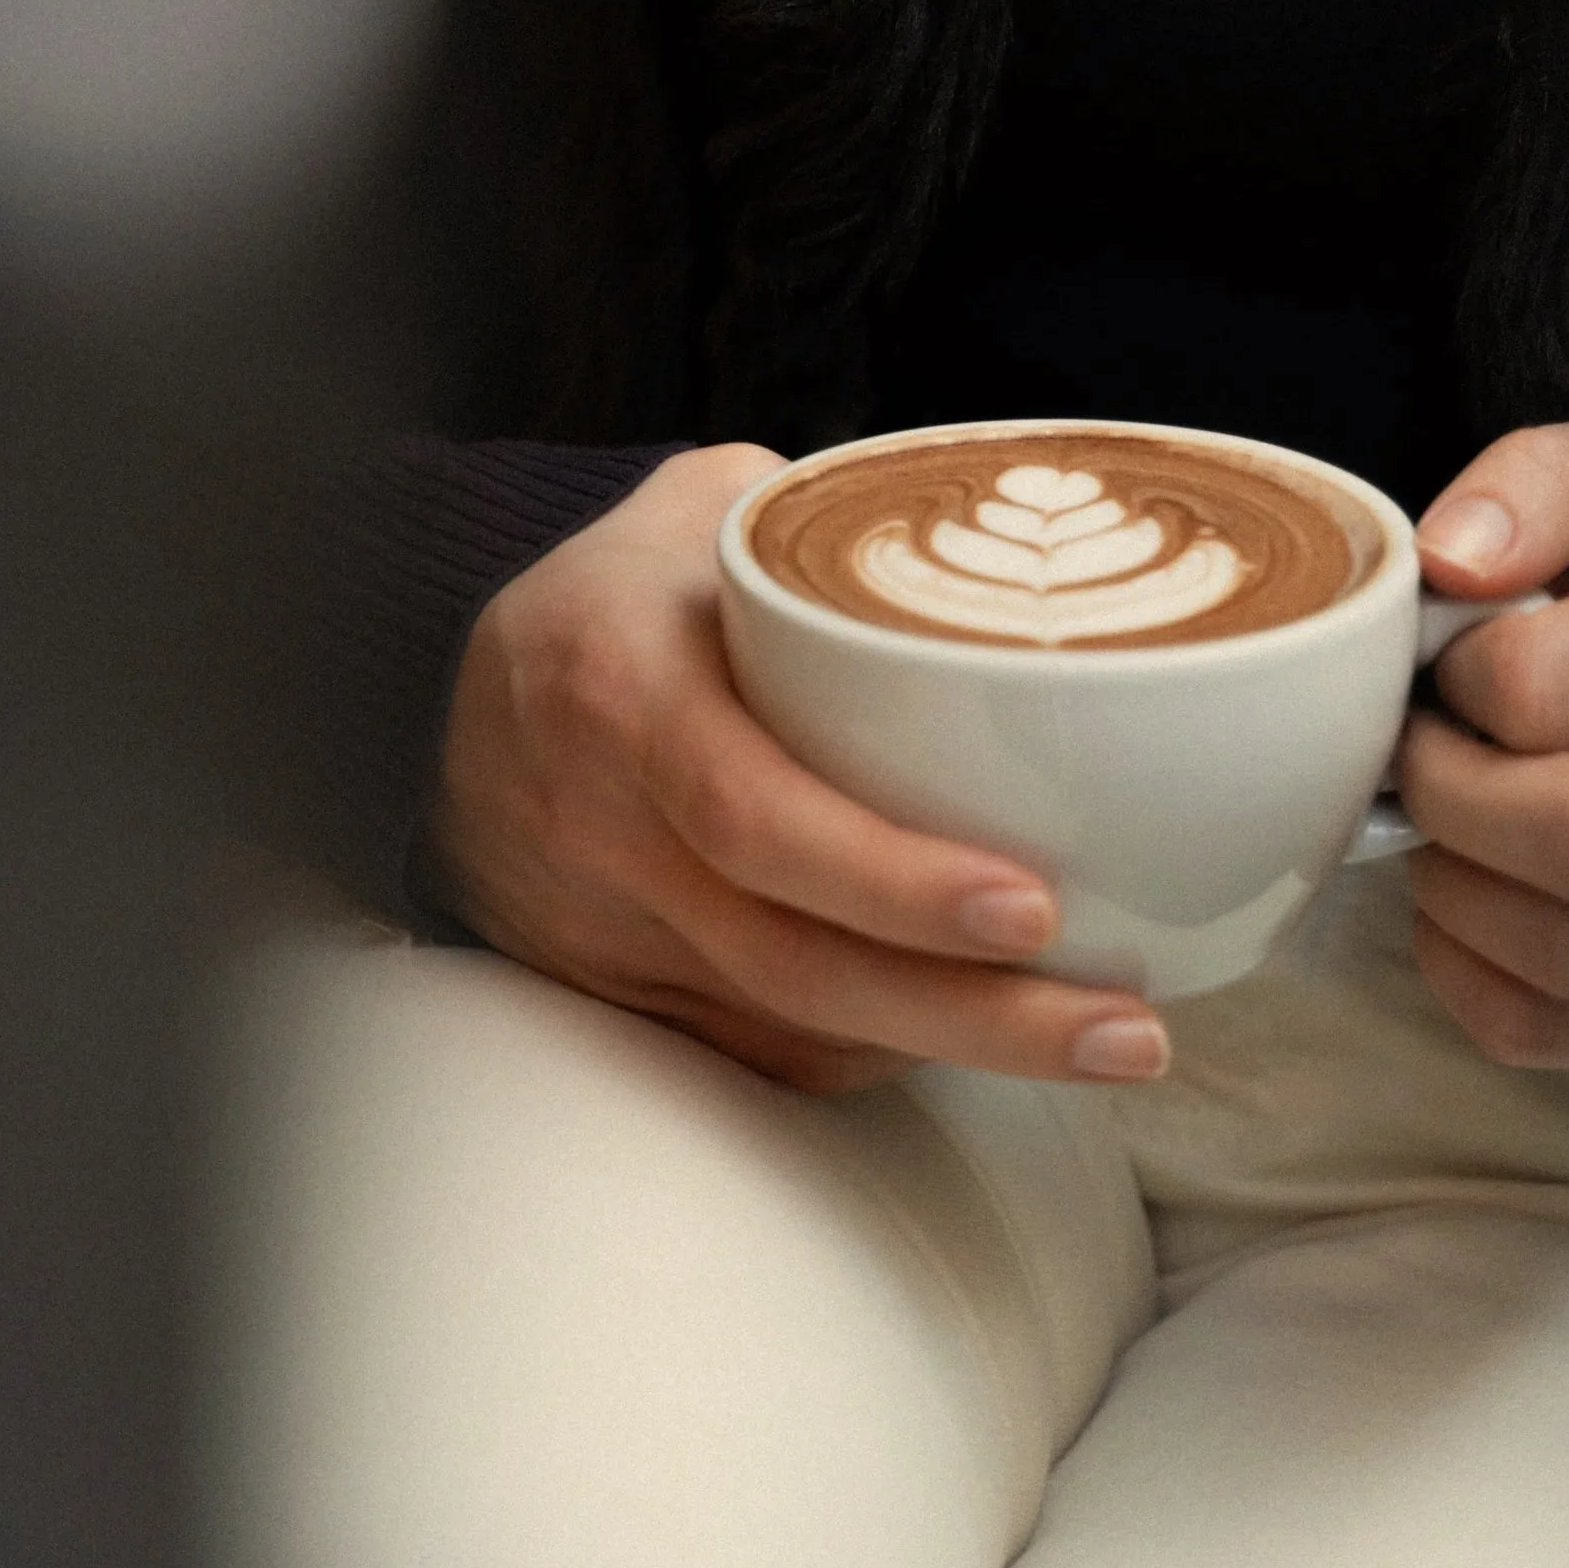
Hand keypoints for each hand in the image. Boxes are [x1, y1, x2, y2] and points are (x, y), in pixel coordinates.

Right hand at [432, 443, 1174, 1095]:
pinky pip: (756, 1052)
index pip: (753, 814)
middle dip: (970, 1010)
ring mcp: (601, 931)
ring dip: (950, 1049)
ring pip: (785, 1027)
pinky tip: (972, 1033)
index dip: (890, 879)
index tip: (1032, 905)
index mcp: (619, 689)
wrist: (448, 698)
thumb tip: (1014, 517)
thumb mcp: (699, 513)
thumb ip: (834, 520)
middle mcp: (600, 829)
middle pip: (791, 959)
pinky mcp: (616, 998)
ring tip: (1100, 1039)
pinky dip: (872, 1054)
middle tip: (1119, 1023)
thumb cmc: (615, 595)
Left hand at [1397, 421, 1568, 1066]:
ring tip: (1456, 810)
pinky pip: (1537, 1027)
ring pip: (1564, 957)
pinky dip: (1463, 962)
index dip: (1454, 674)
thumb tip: (1450, 562)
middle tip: (1429, 747)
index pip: (1541, 687)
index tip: (1450, 657)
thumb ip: (1527, 487)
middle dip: (1453, 792)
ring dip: (1455, 882)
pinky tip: (1476, 883)